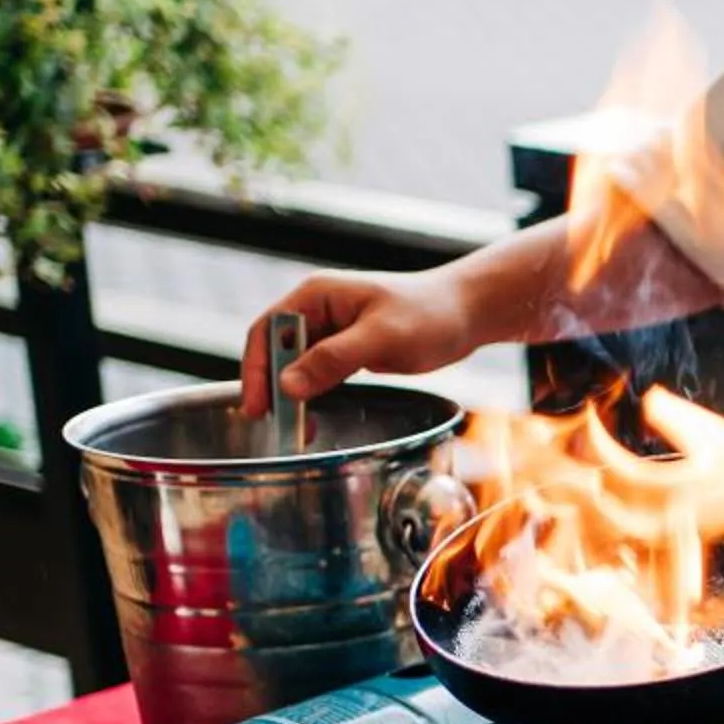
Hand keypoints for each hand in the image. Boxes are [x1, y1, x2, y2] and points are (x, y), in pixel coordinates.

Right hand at [239, 270, 479, 418]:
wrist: (468, 312)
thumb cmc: (430, 314)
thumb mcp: (381, 337)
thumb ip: (334, 359)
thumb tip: (287, 385)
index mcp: (316, 295)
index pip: (267, 331)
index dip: (256, 368)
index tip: (256, 405)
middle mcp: (319, 310)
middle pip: (277, 350)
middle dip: (272, 385)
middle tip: (271, 424)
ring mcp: (334, 330)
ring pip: (298, 365)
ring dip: (293, 394)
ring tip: (294, 428)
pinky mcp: (350, 349)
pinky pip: (320, 373)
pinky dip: (314, 394)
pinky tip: (314, 417)